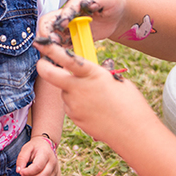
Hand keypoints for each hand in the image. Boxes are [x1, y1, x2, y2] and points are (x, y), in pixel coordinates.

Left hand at [16, 137, 58, 175]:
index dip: (27, 172)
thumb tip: (19, 171)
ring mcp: (55, 171)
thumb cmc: (35, 147)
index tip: (20, 172)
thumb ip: (21, 159)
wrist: (46, 146)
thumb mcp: (26, 148)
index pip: (38, 167)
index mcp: (45, 154)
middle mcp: (53, 163)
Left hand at [36, 42, 158, 150]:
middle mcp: (79, 88)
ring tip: (95, 97)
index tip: (40, 42)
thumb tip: (88, 71)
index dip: (50, 49)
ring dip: (71, 90)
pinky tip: (95, 109)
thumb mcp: (115, 81)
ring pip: (64, 91)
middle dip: (43, 66)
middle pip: (50, 74)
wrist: (134, 133)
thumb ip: (97, 74)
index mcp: (93, 74)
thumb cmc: (131, 104)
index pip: (66, 59)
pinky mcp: (74, 118)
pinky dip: (77, 104)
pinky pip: (70, 105)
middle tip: (42, 63)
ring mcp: (74, 105)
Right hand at [37, 0, 125, 47]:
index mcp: (74, 5)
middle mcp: (67, 17)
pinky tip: (62, 59)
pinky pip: (63, 47)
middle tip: (54, 42)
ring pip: (52, 37)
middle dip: (48, 33)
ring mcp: (69, 29)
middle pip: (48, 24)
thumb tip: (88, 3)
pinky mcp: (73, 39)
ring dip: (52, 46)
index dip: (61, 19)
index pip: (62, 11)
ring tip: (55, 54)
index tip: (62, 25)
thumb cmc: (110, 2)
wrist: (116, 15)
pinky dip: (60, 53)